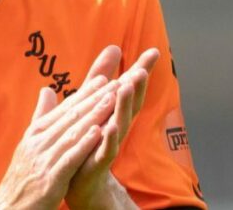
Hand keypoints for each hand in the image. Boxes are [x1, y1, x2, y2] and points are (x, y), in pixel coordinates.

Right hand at [0, 75, 119, 208]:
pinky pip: (70, 157)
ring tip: (111, 100)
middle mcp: (38, 142)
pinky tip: (98, 131)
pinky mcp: (50, 178)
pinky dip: (84, 143)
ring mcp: (43, 159)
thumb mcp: (29, 144)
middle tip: (115, 82)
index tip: (103, 79)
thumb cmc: (22, 178)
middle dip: (94, 98)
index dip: (84, 94)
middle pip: (71, 116)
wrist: (9, 208)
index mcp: (35, 133)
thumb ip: (40, 117)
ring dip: (93, 115)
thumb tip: (47, 90)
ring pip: (73, 132)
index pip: (64, 109)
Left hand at [64, 47, 159, 209]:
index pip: (129, 89)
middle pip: (130, 104)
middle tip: (142, 68)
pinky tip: (109, 126)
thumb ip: (98, 80)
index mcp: (112, 114)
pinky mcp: (98, 161)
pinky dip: (108, 137)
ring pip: (119, 123)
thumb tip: (111, 50)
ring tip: (127, 86)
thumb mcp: (92, 105)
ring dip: (124, 106)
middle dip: (137, 87)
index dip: (140, 71)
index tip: (153, 52)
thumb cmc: (88, 142)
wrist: (79, 182)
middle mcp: (115, 127)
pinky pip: (105, 149)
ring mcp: (108, 144)